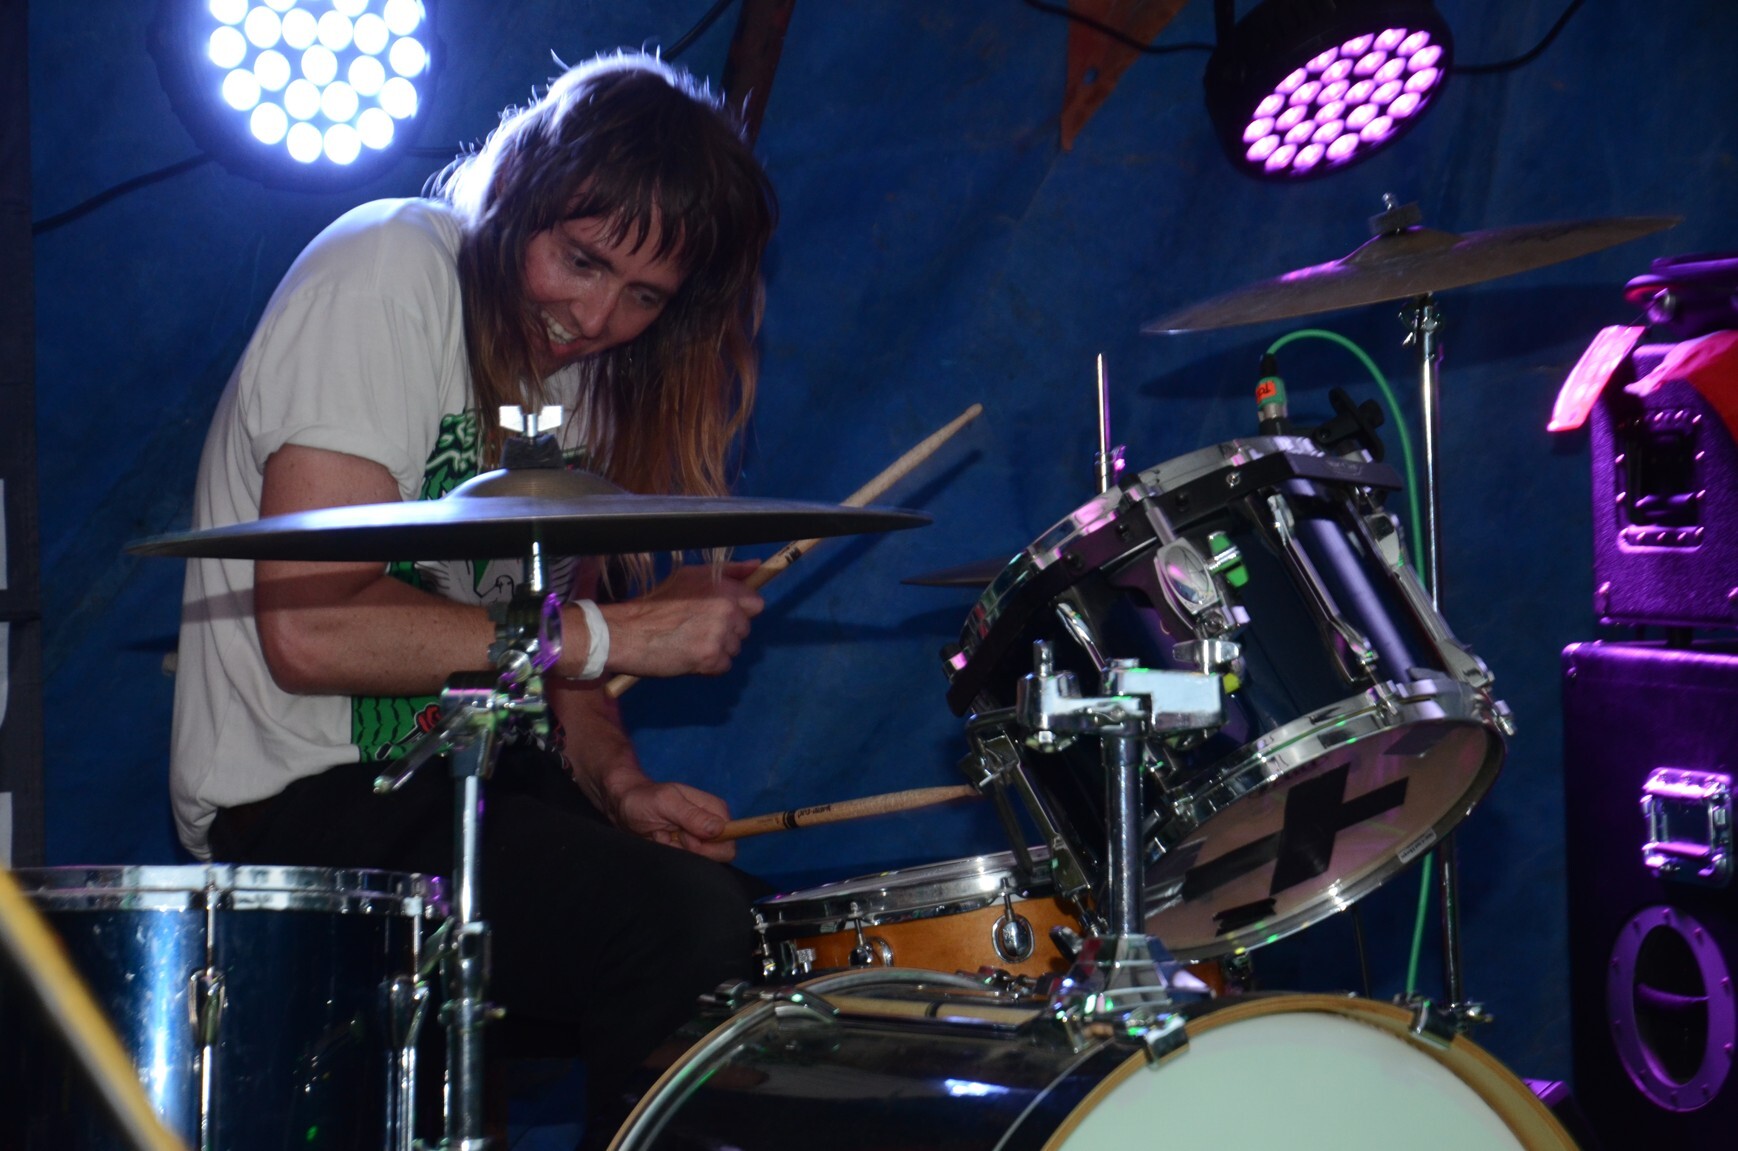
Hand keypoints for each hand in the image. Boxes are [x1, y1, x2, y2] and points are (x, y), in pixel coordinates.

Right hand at [600, 560, 763, 677]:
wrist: (628, 633)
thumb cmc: (655, 604)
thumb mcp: (689, 577)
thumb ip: (728, 571)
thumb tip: (757, 565)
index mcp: (722, 587)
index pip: (756, 604)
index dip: (739, 611)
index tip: (720, 615)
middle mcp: (725, 608)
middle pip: (745, 629)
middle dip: (727, 632)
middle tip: (698, 630)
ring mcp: (719, 634)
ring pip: (735, 648)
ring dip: (718, 650)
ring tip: (691, 643)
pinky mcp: (711, 658)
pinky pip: (724, 666)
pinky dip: (709, 666)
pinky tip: (689, 656)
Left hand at [612, 779, 736, 861]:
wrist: (623, 806)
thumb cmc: (643, 799)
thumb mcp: (665, 802)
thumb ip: (691, 815)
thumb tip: (719, 829)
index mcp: (714, 809)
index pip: (731, 837)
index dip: (710, 844)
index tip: (687, 836)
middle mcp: (710, 824)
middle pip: (717, 854)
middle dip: (689, 849)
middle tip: (671, 833)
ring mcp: (698, 838)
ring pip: (698, 860)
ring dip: (675, 850)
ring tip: (662, 833)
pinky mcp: (685, 849)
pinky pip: (684, 862)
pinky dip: (668, 853)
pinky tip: (659, 839)